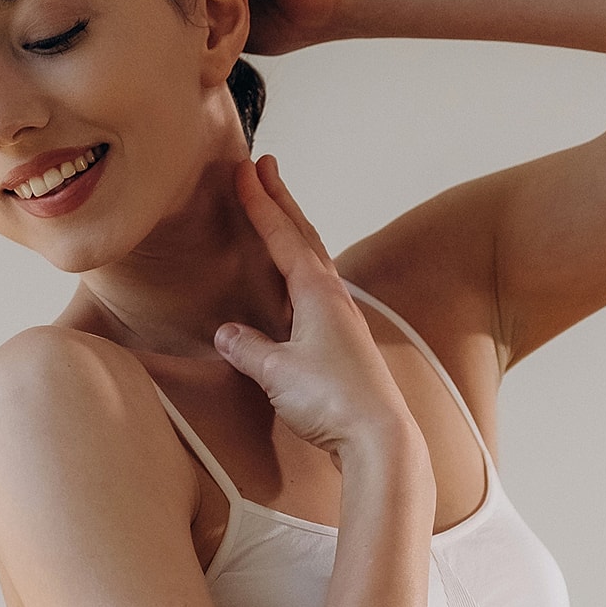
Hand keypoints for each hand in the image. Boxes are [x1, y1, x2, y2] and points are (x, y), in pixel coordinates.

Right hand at [214, 157, 419, 456]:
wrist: (379, 438)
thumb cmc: (331, 400)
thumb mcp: (276, 371)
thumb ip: (248, 347)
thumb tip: (227, 333)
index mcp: (317, 292)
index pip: (282, 236)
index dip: (260, 204)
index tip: (244, 170)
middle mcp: (335, 299)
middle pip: (305, 238)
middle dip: (281, 202)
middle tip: (265, 168)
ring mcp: (344, 322)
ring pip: (315, 263)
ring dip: (294, 234)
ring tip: (278, 214)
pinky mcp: (346, 346)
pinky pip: (317, 294)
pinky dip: (301, 273)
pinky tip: (296, 286)